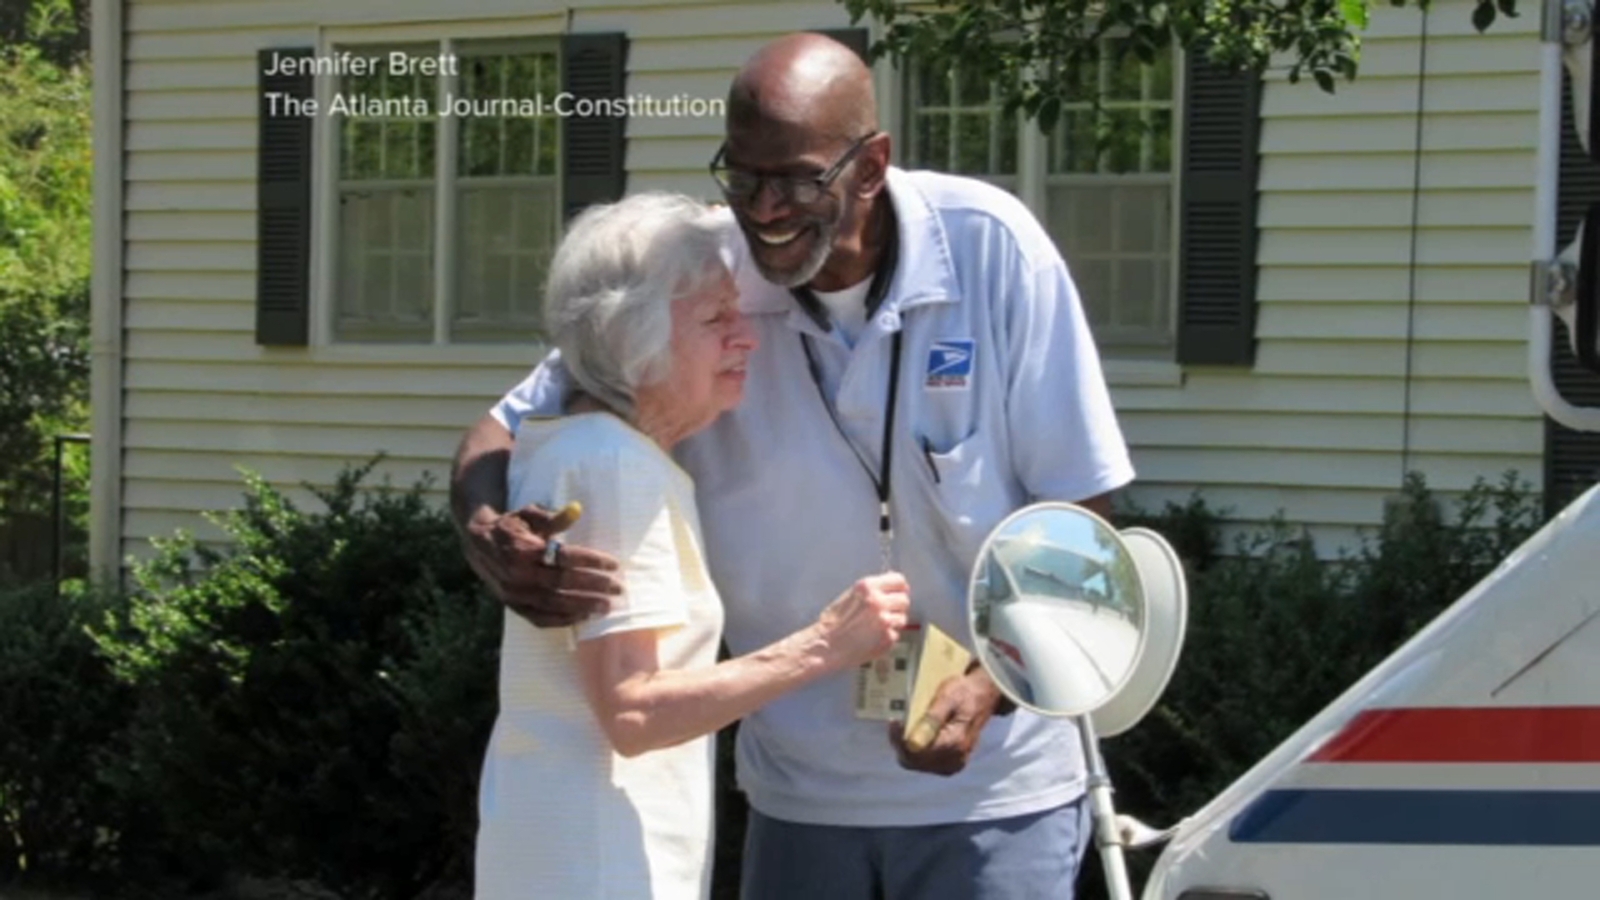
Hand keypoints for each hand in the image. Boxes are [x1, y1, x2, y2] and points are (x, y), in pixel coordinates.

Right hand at [462, 502, 624, 627]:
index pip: (564, 557)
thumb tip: (577, 510)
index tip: (614, 564)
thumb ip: (553, 517)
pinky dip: (563, 620)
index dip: (591, 561)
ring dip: (582, 606)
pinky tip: (583, 617)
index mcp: (522, 548)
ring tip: (606, 607)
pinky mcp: (512, 606)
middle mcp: (517, 573)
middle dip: (593, 586)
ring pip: (553, 604)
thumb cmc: (512, 526)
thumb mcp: (529, 514)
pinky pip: (540, 618)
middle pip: (562, 583)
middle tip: (618, 589)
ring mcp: (513, 593)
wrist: (478, 545)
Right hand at [815, 572, 910, 668]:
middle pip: (904, 599)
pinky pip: (895, 635)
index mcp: (868, 587)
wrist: (825, 646)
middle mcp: (878, 601)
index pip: (899, 580)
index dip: (899, 588)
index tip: (898, 592)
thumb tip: (889, 583)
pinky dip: (887, 637)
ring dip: (893, 623)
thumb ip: (872, 589)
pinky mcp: (888, 637)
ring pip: (902, 618)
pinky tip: (872, 638)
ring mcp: (885, 620)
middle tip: (886, 613)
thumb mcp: (850, 596)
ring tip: (876, 628)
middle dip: (897, 606)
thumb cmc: (833, 623)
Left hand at [888, 666, 1004, 776]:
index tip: (895, 721)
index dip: (900, 739)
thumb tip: (913, 742)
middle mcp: (955, 759)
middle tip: (896, 723)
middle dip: (900, 743)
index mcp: (955, 743)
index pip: (916, 752)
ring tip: (903, 728)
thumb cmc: (964, 692)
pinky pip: (925, 763)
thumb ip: (931, 720)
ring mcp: (954, 764)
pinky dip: (915, 751)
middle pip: (914, 761)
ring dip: (906, 747)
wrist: (983, 695)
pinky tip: (914, 736)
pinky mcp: (952, 764)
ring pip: (917, 764)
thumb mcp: (947, 697)